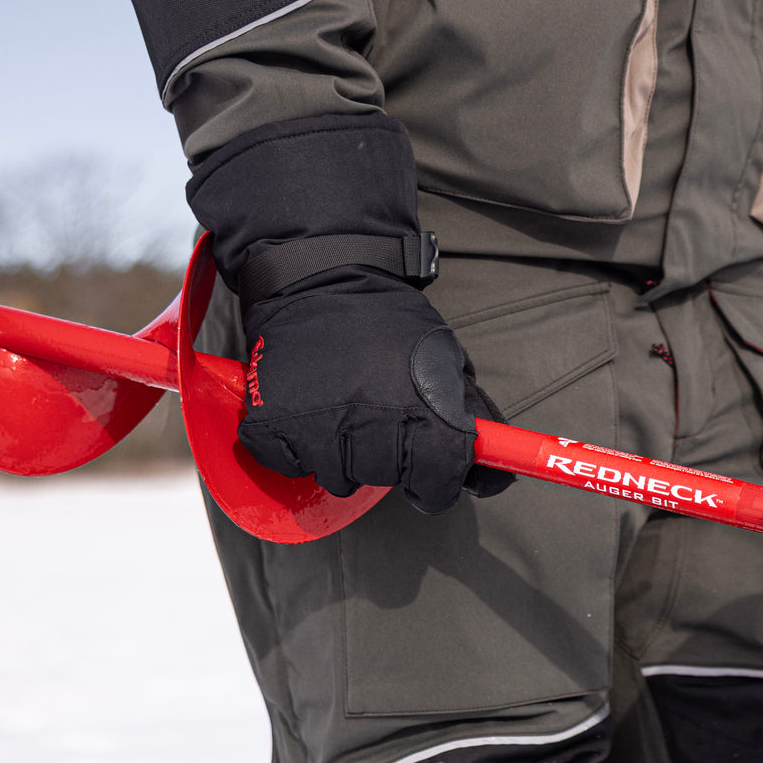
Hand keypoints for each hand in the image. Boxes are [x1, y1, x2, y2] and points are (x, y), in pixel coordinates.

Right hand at [239, 269, 512, 509]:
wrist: (319, 276)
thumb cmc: (387, 321)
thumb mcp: (447, 358)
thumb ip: (470, 415)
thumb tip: (492, 474)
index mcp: (419, 412)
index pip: (436, 482)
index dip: (437, 485)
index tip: (431, 479)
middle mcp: (369, 424)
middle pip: (385, 479)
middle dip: (389, 460)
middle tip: (380, 418)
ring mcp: (316, 428)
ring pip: (339, 477)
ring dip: (344, 454)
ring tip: (342, 406)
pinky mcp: (270, 425)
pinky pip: (291, 464)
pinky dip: (298, 445)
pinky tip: (308, 407)